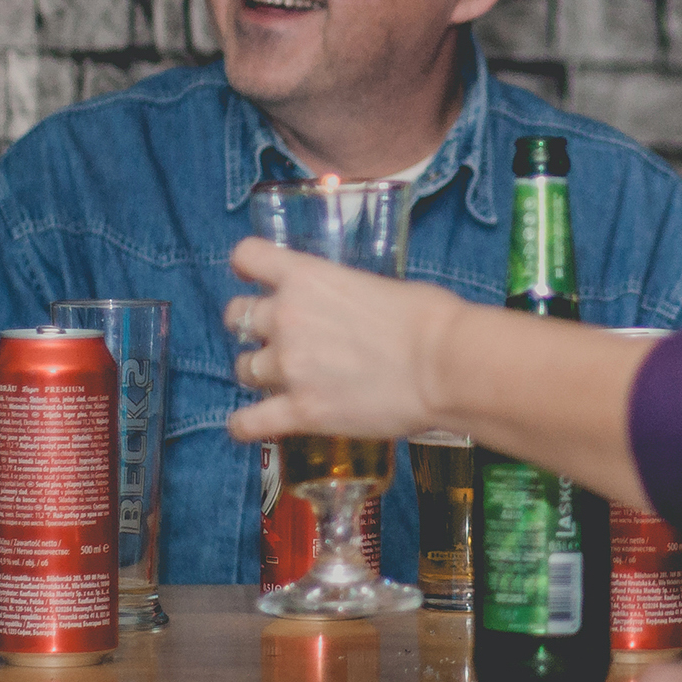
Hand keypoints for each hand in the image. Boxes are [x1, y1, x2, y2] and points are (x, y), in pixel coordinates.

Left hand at [223, 237, 467, 443]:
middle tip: (280, 337)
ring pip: (243, 368)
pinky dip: (245, 424)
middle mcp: (285, 318)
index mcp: (307, 277)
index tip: (255, 279)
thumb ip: (346, 297)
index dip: (248, 269)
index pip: (247, 256)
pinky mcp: (300, 411)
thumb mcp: (381, 286)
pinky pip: (246, 422)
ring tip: (284, 381)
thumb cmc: (431, 319)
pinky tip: (253, 424)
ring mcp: (288, 367)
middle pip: (236, 316)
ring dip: (260, 372)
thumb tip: (351, 316)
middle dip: (253, 326)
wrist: (445, 365)